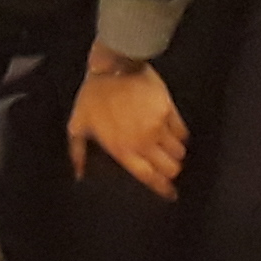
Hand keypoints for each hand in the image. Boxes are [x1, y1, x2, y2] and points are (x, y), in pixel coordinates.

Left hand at [70, 55, 189, 199]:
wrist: (112, 66)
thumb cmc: (93, 96)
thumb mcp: (77, 126)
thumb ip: (78, 153)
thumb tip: (78, 174)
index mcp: (123, 150)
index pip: (149, 177)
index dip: (162, 188)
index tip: (171, 194)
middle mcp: (144, 142)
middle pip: (169, 167)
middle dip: (171, 171)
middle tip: (169, 170)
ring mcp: (159, 126)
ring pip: (178, 151)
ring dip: (176, 154)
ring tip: (172, 152)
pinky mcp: (169, 109)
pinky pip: (182, 130)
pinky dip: (181, 136)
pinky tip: (177, 136)